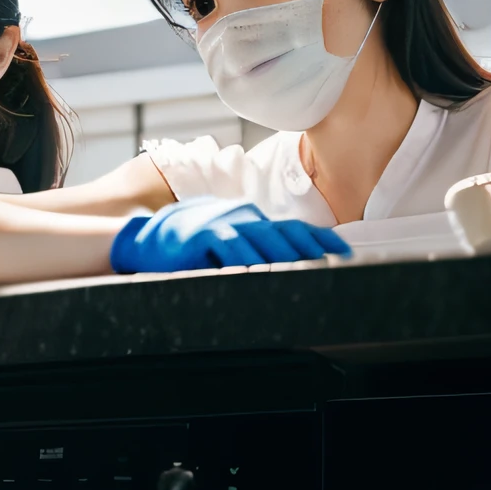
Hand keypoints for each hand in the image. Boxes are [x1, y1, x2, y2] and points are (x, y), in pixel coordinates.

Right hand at [109, 197, 350, 274]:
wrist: (144, 236)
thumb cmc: (187, 243)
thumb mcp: (223, 241)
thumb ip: (250, 248)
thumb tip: (283, 267)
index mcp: (249, 219)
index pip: (293, 227)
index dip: (321, 239)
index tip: (345, 252)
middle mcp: (240, 217)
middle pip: (283, 234)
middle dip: (310, 250)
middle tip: (332, 265)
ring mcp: (221, 224)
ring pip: (260, 242)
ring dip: (283, 259)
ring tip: (304, 272)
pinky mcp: (202, 235)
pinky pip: (230, 248)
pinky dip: (245, 259)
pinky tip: (259, 271)